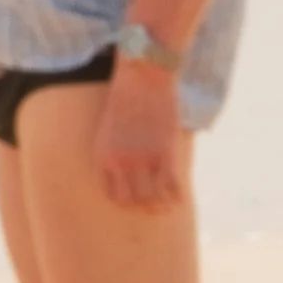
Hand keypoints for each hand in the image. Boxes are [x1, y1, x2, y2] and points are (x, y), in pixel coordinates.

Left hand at [92, 61, 184, 210]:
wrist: (142, 73)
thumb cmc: (128, 96)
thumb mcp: (112, 127)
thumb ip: (118, 151)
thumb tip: (130, 174)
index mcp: (102, 154)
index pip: (111, 195)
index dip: (126, 204)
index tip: (137, 201)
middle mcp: (119, 161)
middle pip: (132, 203)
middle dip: (145, 208)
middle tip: (157, 206)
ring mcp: (142, 159)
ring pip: (153, 200)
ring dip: (162, 206)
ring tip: (168, 205)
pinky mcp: (164, 153)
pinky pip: (172, 189)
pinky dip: (177, 198)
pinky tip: (180, 197)